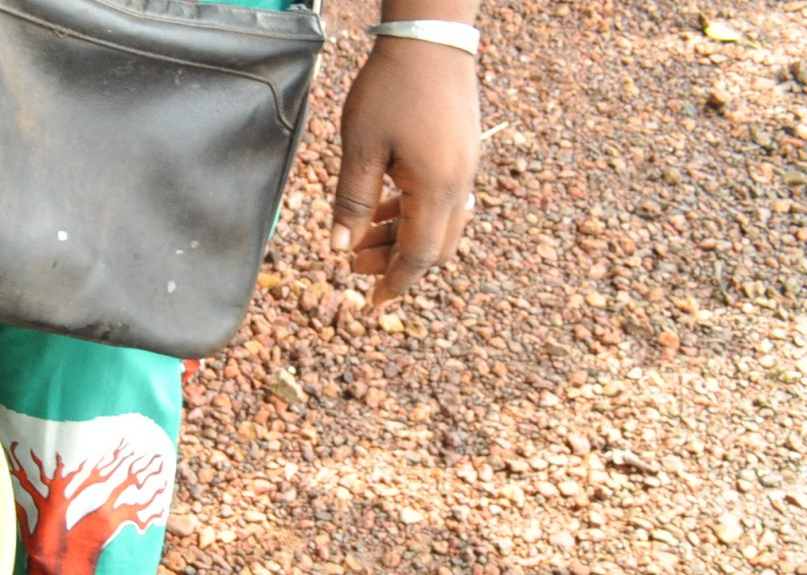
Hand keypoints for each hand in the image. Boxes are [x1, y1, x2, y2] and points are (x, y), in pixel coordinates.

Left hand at [330, 37, 480, 305]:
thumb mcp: (360, 149)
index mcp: (436, 188)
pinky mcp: (462, 153)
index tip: (371, 304)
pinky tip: (383, 205)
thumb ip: (351, 202)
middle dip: (396, 263)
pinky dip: (414, 212)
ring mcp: (466, 167)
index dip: (394, 283)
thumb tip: (339, 248)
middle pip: (435, 246)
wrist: (430, 38)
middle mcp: (460, 183)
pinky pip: (443, 198)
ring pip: (440, 223)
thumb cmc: (392, 89)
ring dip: (402, 237)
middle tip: (354, 264)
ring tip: (361, 236)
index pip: (419, 256)